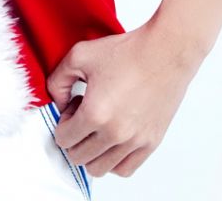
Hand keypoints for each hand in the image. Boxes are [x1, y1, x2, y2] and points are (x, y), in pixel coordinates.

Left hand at [45, 18, 203, 177]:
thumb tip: (58, 104)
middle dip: (74, 137)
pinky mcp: (151, 143)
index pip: (64, 140)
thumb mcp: (79, 56)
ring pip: (100, 168)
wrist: (164, 52)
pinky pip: (124, 169)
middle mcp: (115, 133)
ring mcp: (135, 141)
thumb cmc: (126, 52)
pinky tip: (113, 136)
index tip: (73, 106)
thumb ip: (57, 81)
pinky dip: (113, 160)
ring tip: (99, 124)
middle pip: (79, 157)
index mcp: (95, 113)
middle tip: (84, 114)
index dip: (63, 122)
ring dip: (92, 150)